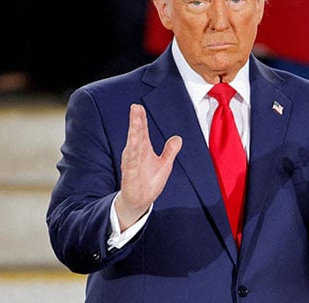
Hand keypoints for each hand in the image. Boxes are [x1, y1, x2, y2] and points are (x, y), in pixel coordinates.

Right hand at [116, 104, 181, 230]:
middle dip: (136, 121)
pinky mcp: (130, 174)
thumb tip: (178, 138)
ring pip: (132, 145)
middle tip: (135, 108)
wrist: (140, 201)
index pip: (142, 131)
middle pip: (136, 134)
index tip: (138, 106)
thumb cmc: (149, 182)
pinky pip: (130, 161)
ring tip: (135, 121)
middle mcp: (136, 154)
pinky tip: (133, 142)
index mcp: (143, 150)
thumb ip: (170, 151)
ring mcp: (132, 163)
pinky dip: (131, 152)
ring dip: (134, 132)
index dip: (141, 119)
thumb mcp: (164, 164)